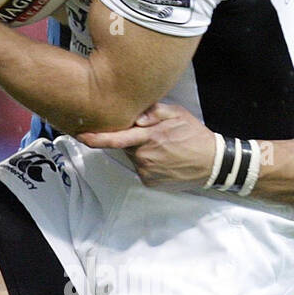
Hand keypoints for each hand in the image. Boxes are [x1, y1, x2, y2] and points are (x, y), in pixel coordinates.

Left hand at [79, 102, 214, 187]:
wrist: (211, 163)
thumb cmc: (194, 135)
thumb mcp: (178, 114)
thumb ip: (155, 112)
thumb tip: (136, 117)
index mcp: (149, 138)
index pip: (117, 139)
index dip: (97, 138)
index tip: (82, 136)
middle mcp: (145, 157)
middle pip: (126, 146)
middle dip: (134, 139)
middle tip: (155, 135)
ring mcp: (147, 172)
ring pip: (134, 158)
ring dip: (142, 151)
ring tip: (164, 148)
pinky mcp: (150, 183)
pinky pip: (142, 170)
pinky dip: (148, 164)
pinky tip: (165, 160)